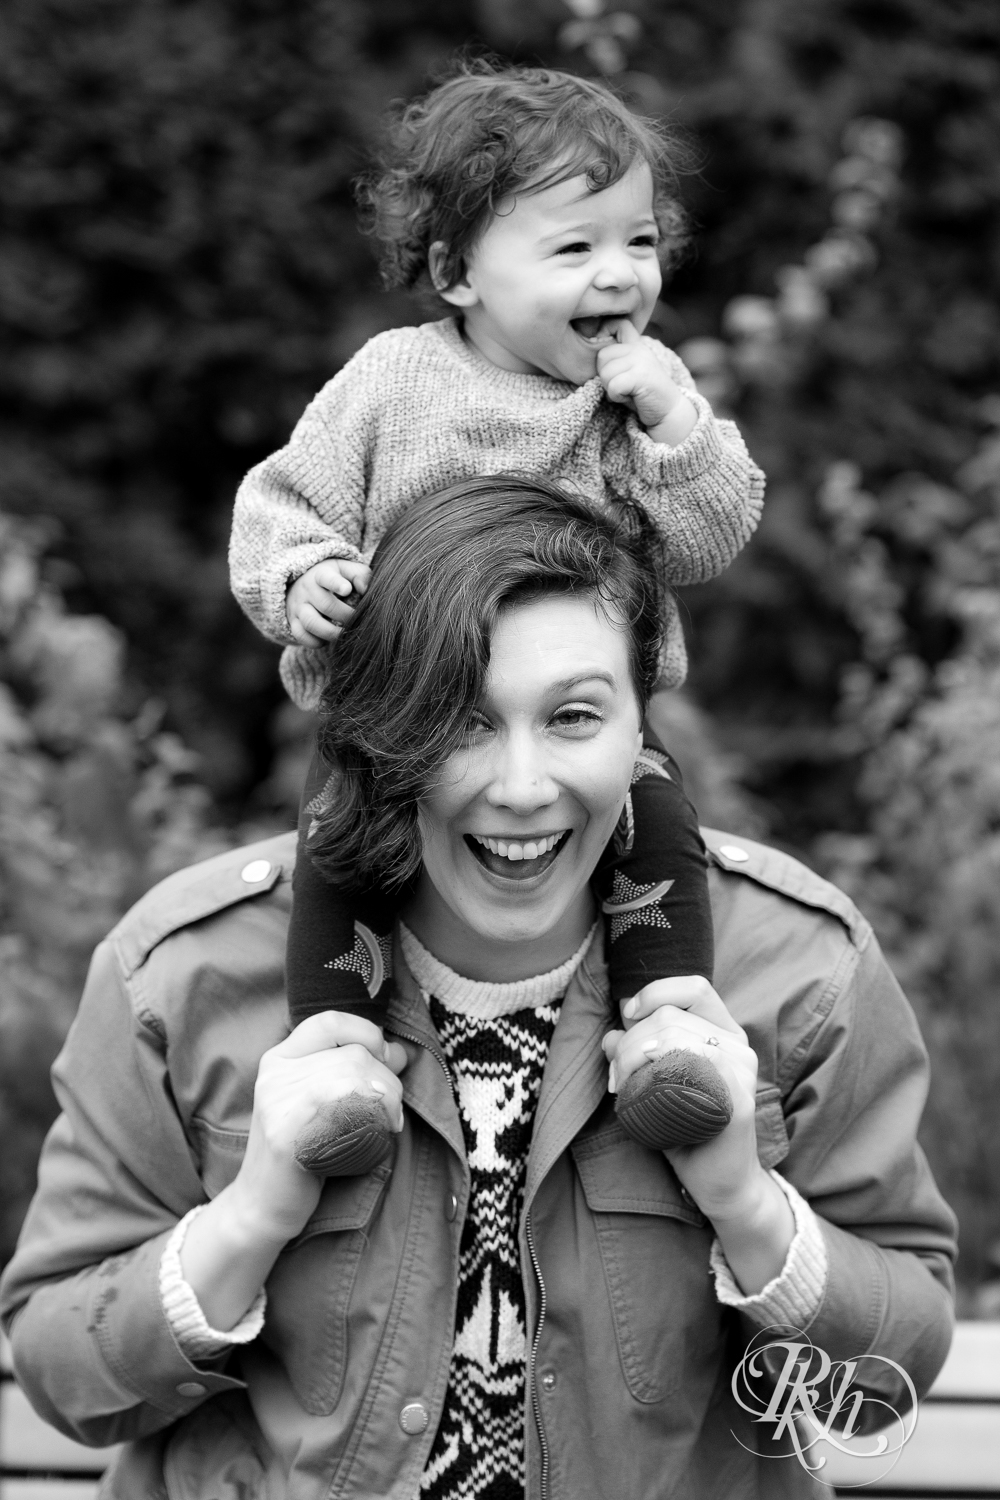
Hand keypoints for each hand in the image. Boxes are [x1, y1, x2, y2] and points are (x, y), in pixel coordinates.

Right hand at [229, 1012, 406, 1244]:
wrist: (261, 1207)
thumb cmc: (303, 1154)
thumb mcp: (322, 1102)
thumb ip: (350, 1071)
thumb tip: (399, 1051)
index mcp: (280, 1059)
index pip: (330, 1021)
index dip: (368, 1034)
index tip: (386, 1060)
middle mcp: (275, 1074)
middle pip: (353, 1054)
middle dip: (387, 1081)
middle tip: (391, 1112)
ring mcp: (277, 1103)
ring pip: (354, 1077)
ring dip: (386, 1101)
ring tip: (385, 1125)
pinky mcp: (286, 1135)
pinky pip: (343, 1109)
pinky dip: (372, 1120)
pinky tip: (374, 1138)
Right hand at [286, 559, 370, 645]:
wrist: (301, 582)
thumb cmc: (332, 577)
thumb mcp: (345, 569)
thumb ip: (360, 575)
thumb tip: (365, 589)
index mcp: (321, 574)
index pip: (326, 578)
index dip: (336, 584)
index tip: (347, 589)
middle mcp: (307, 590)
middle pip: (325, 605)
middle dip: (345, 616)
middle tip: (357, 620)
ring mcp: (298, 607)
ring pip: (311, 623)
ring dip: (331, 632)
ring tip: (344, 634)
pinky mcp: (293, 622)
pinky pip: (301, 636)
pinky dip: (316, 642)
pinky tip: (327, 639)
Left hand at [596, 319, 696, 444]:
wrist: (668, 412)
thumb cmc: (643, 394)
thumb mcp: (628, 372)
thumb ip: (615, 360)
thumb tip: (590, 350)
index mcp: (636, 345)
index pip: (619, 324)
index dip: (605, 333)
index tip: (608, 355)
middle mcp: (639, 348)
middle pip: (602, 356)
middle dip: (605, 376)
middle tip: (622, 385)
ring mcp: (641, 360)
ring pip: (605, 373)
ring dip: (611, 388)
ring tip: (628, 391)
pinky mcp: (641, 376)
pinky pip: (613, 386)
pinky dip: (617, 397)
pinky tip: (631, 397)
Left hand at [602, 975, 761, 1223]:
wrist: (718, 1183)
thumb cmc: (685, 1130)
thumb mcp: (656, 1083)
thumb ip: (639, 1053)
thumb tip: (610, 1034)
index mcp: (725, 1034)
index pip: (694, 988)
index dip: (655, 992)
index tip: (627, 1016)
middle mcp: (739, 1046)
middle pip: (670, 1015)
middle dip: (629, 1040)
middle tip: (615, 1076)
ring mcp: (742, 1071)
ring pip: (675, 1035)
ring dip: (634, 1056)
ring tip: (622, 1086)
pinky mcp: (738, 1099)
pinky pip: (696, 1064)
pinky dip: (659, 1069)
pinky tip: (644, 1090)